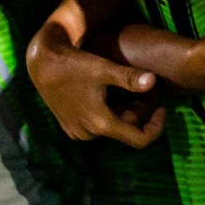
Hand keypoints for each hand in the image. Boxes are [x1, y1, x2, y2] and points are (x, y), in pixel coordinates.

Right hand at [28, 3, 166, 148]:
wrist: (42, 64)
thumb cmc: (74, 65)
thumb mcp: (103, 69)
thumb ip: (129, 78)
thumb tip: (154, 81)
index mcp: (100, 124)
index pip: (138, 140)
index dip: (156, 127)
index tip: (162, 108)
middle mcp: (88, 134)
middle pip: (125, 129)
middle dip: (138, 111)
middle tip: (144, 89)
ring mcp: (77, 132)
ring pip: (111, 126)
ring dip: (122, 111)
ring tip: (124, 88)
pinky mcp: (70, 127)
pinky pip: (96, 124)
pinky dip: (107, 112)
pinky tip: (106, 92)